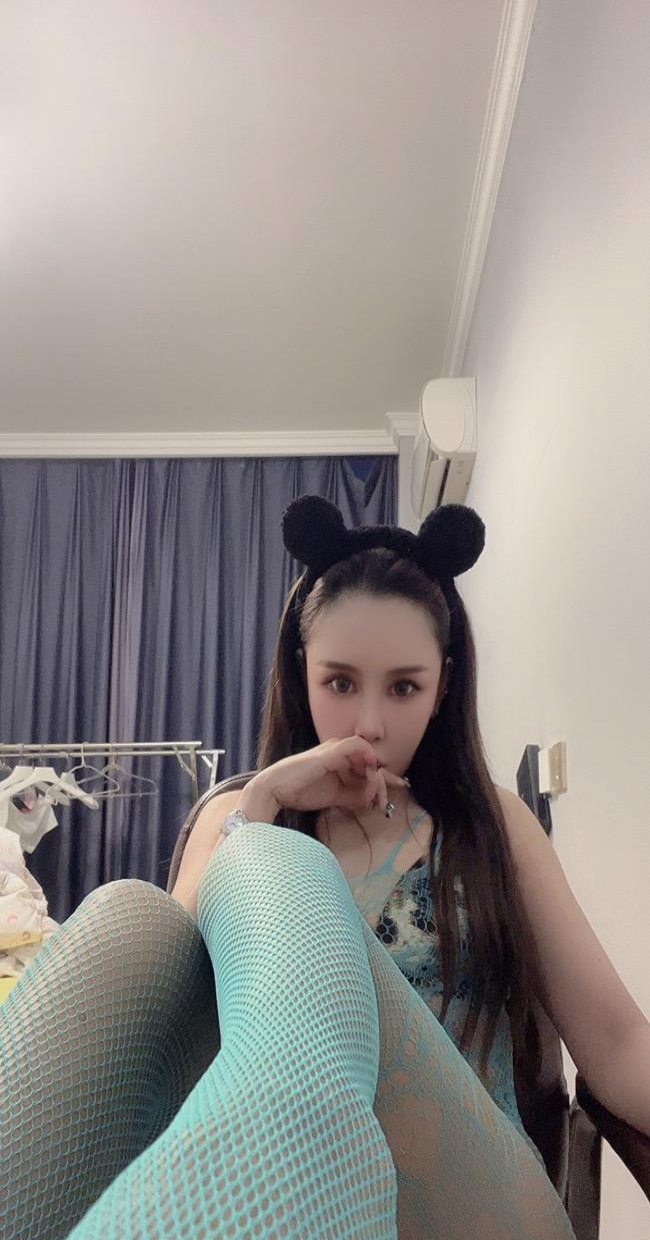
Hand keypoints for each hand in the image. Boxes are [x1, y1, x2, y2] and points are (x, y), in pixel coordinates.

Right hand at [242, 737, 406, 819]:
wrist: (275, 790)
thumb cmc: (300, 792)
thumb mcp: (336, 798)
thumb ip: (355, 796)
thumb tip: (373, 799)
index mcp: (340, 761)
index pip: (369, 767)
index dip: (385, 778)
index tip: (399, 788)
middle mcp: (340, 752)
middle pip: (371, 763)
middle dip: (381, 783)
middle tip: (381, 803)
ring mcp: (335, 749)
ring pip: (368, 756)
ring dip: (375, 777)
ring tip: (372, 796)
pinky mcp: (331, 751)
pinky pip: (357, 746)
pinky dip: (368, 755)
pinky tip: (371, 769)